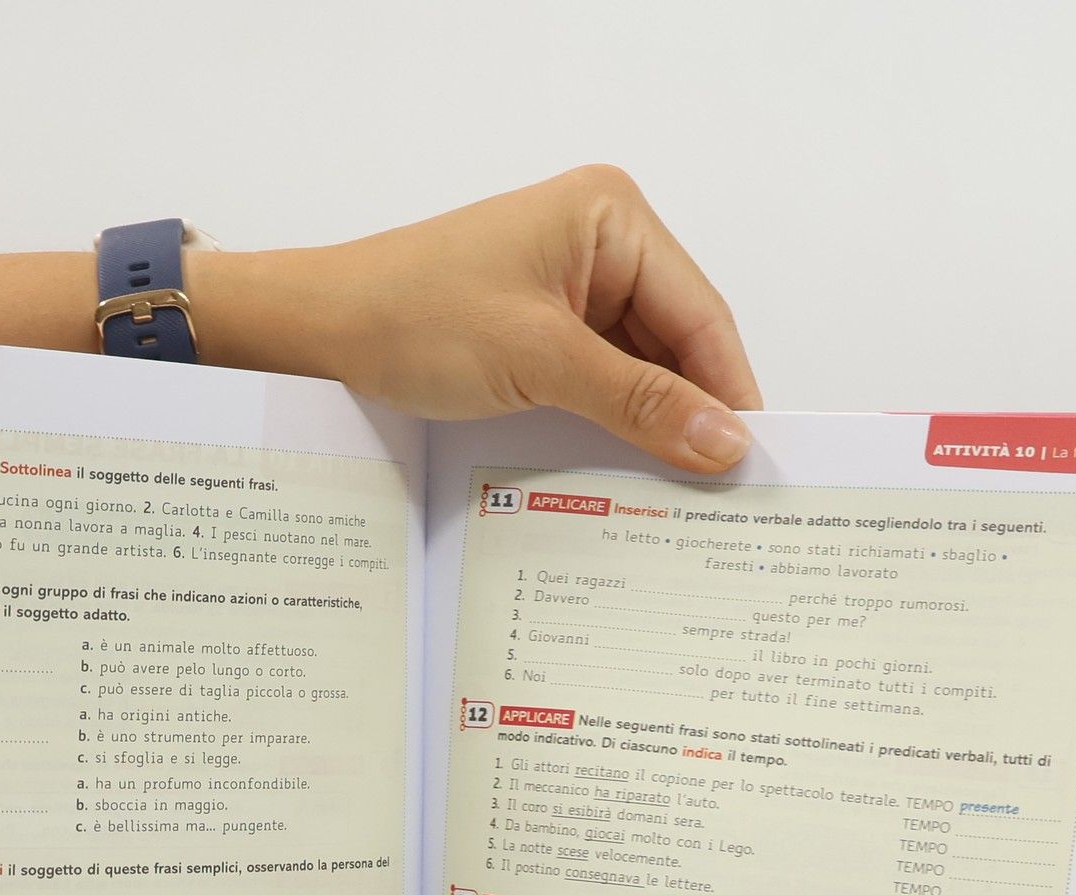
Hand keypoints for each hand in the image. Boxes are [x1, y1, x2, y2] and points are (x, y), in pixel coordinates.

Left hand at [190, 166, 762, 471]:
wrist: (322, 331)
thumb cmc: (412, 316)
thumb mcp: (538, 362)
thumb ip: (638, 402)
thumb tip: (725, 442)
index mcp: (612, 217)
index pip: (701, 316)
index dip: (730, 393)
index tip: (753, 464)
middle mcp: (603, 242)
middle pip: (679, 344)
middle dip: (694, 414)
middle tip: (725, 495)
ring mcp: (574, 286)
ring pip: (644, 370)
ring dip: (656, 427)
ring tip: (682, 495)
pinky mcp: (547, 328)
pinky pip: (604, 381)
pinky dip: (617, 424)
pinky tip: (631, 471)